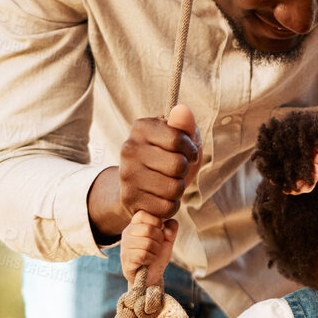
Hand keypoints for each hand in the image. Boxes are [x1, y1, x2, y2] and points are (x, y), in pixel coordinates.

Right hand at [116, 104, 201, 223]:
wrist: (139, 185)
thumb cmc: (167, 157)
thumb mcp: (180, 139)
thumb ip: (184, 125)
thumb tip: (182, 109)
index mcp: (142, 127)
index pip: (178, 139)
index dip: (190, 151)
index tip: (188, 154)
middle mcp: (129, 148)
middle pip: (177, 165)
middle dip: (184, 171)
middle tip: (175, 171)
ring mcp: (127, 174)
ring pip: (174, 188)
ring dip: (178, 189)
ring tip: (169, 184)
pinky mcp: (129, 198)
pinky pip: (166, 207)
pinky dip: (171, 206)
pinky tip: (162, 198)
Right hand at [120, 210, 177, 288]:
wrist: (153, 275)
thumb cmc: (158, 253)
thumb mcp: (168, 238)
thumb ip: (171, 227)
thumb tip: (167, 226)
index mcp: (135, 224)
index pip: (144, 214)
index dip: (157, 222)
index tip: (159, 231)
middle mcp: (127, 232)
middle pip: (148, 229)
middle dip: (159, 239)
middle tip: (157, 245)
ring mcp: (125, 246)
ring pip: (147, 243)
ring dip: (156, 250)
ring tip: (153, 254)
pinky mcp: (126, 259)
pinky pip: (143, 255)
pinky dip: (151, 259)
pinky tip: (149, 261)